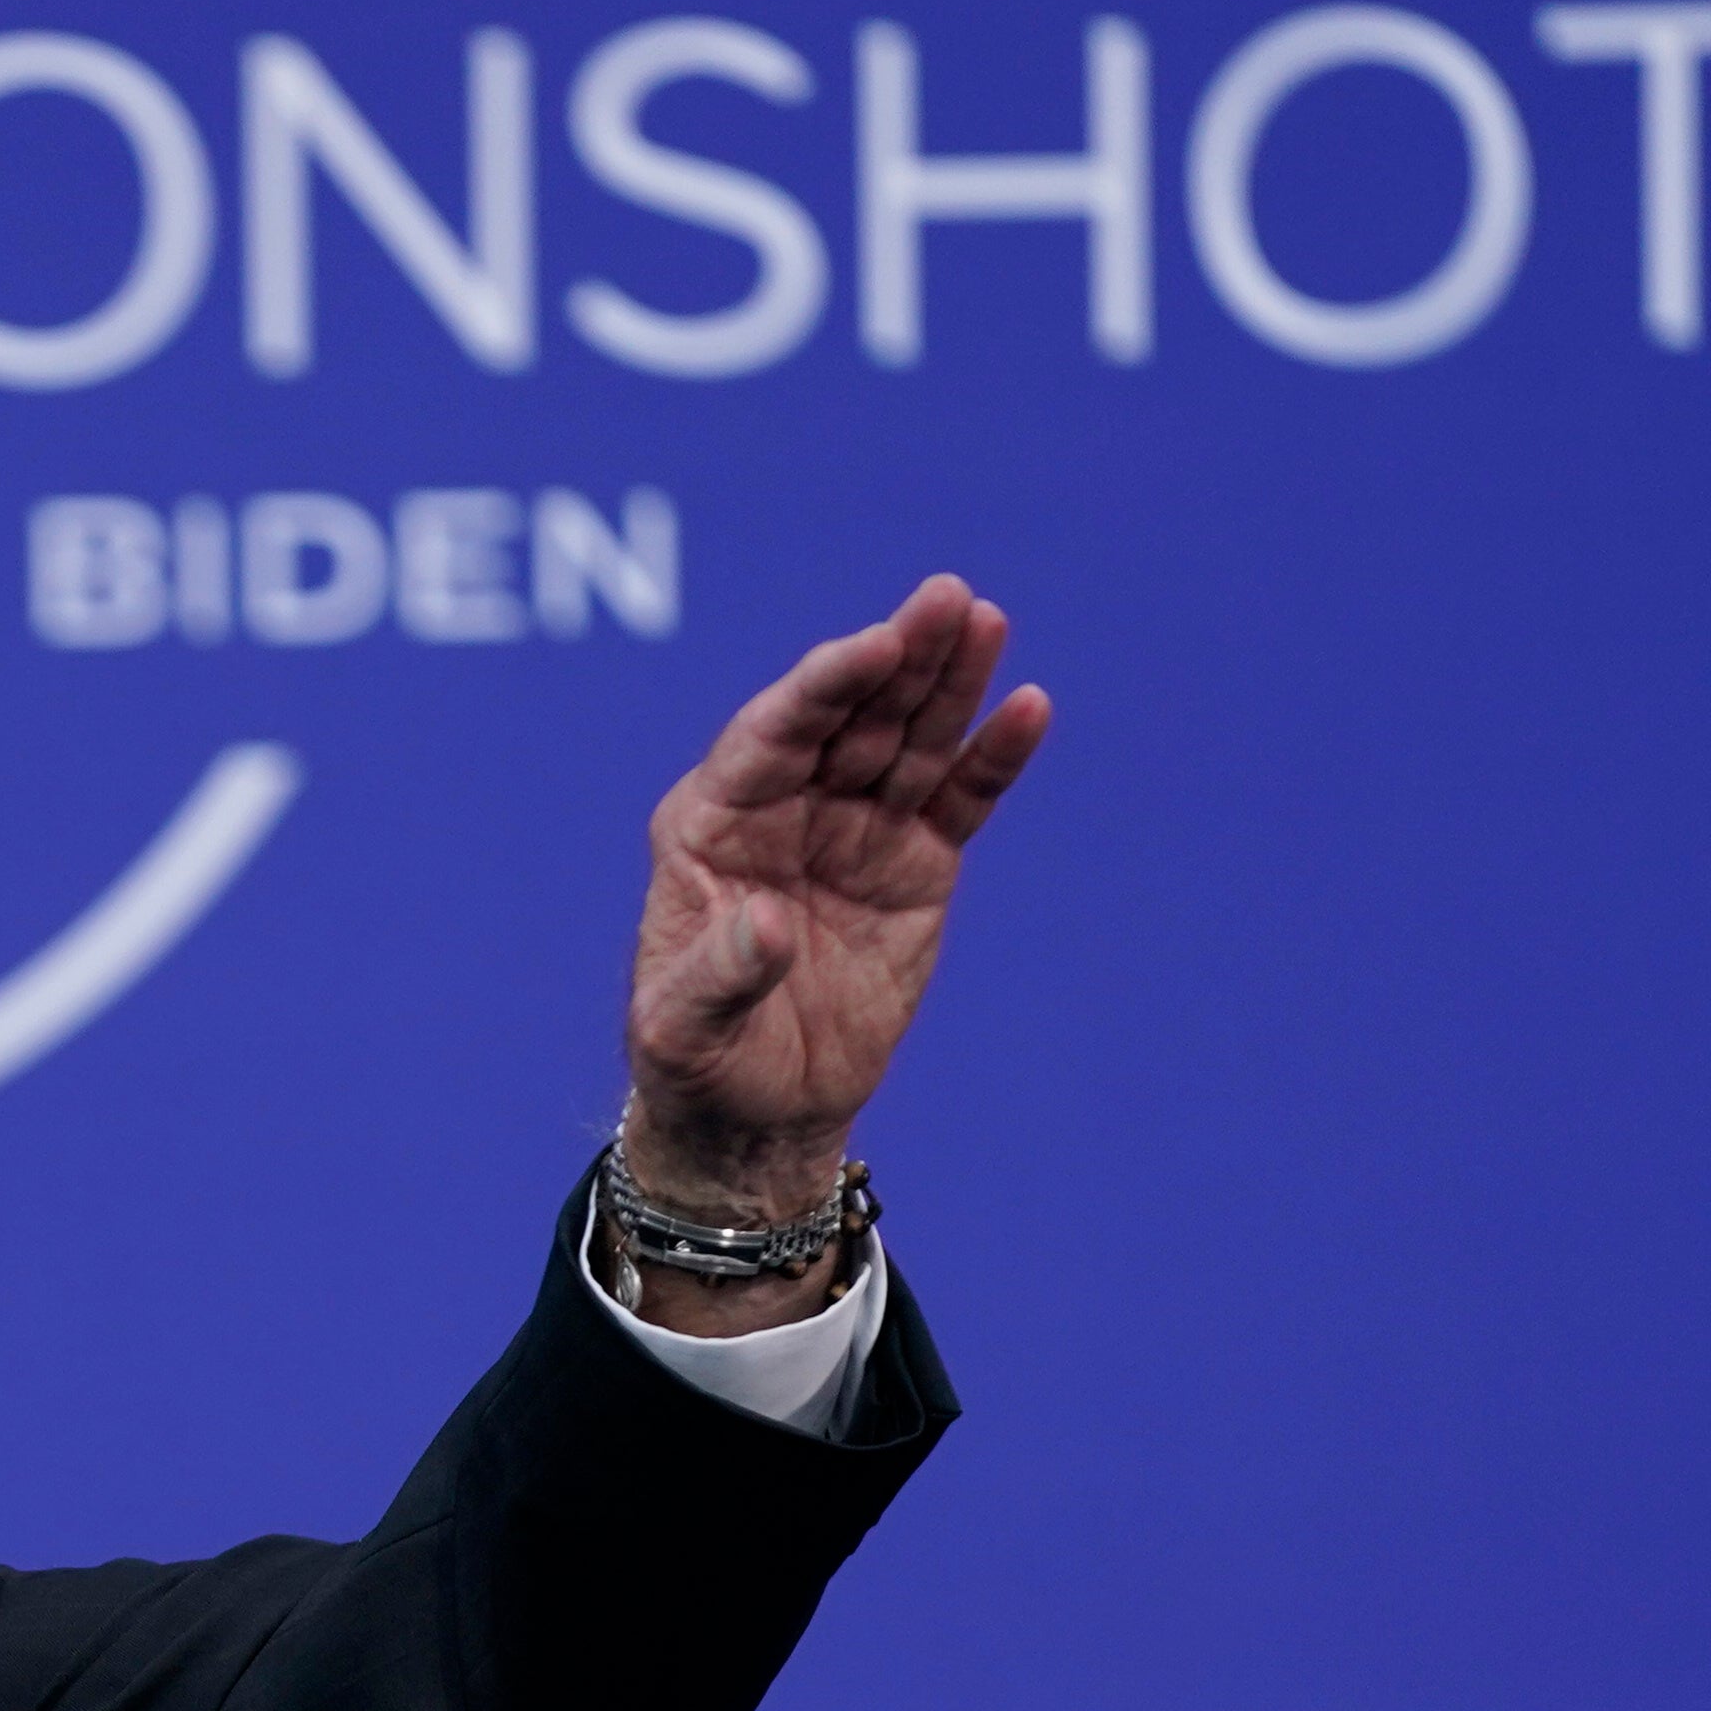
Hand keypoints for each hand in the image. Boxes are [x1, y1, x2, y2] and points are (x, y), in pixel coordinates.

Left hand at [620, 574, 1048, 1328]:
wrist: (757, 1112)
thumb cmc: (698, 1061)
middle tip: (945, 599)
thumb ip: (723, 971)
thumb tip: (771, 926)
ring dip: (946, 682)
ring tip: (984, 621)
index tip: (874, 647)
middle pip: (848, 718)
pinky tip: (1025, 708)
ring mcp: (855, 832)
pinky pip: (957, 801)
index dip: (824, 687)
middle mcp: (785, 809)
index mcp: (711, 823)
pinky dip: (992, 758)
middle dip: (895, 659)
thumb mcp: (686, 1027)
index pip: (772, 733)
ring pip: (908, 742)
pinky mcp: (914, 867)